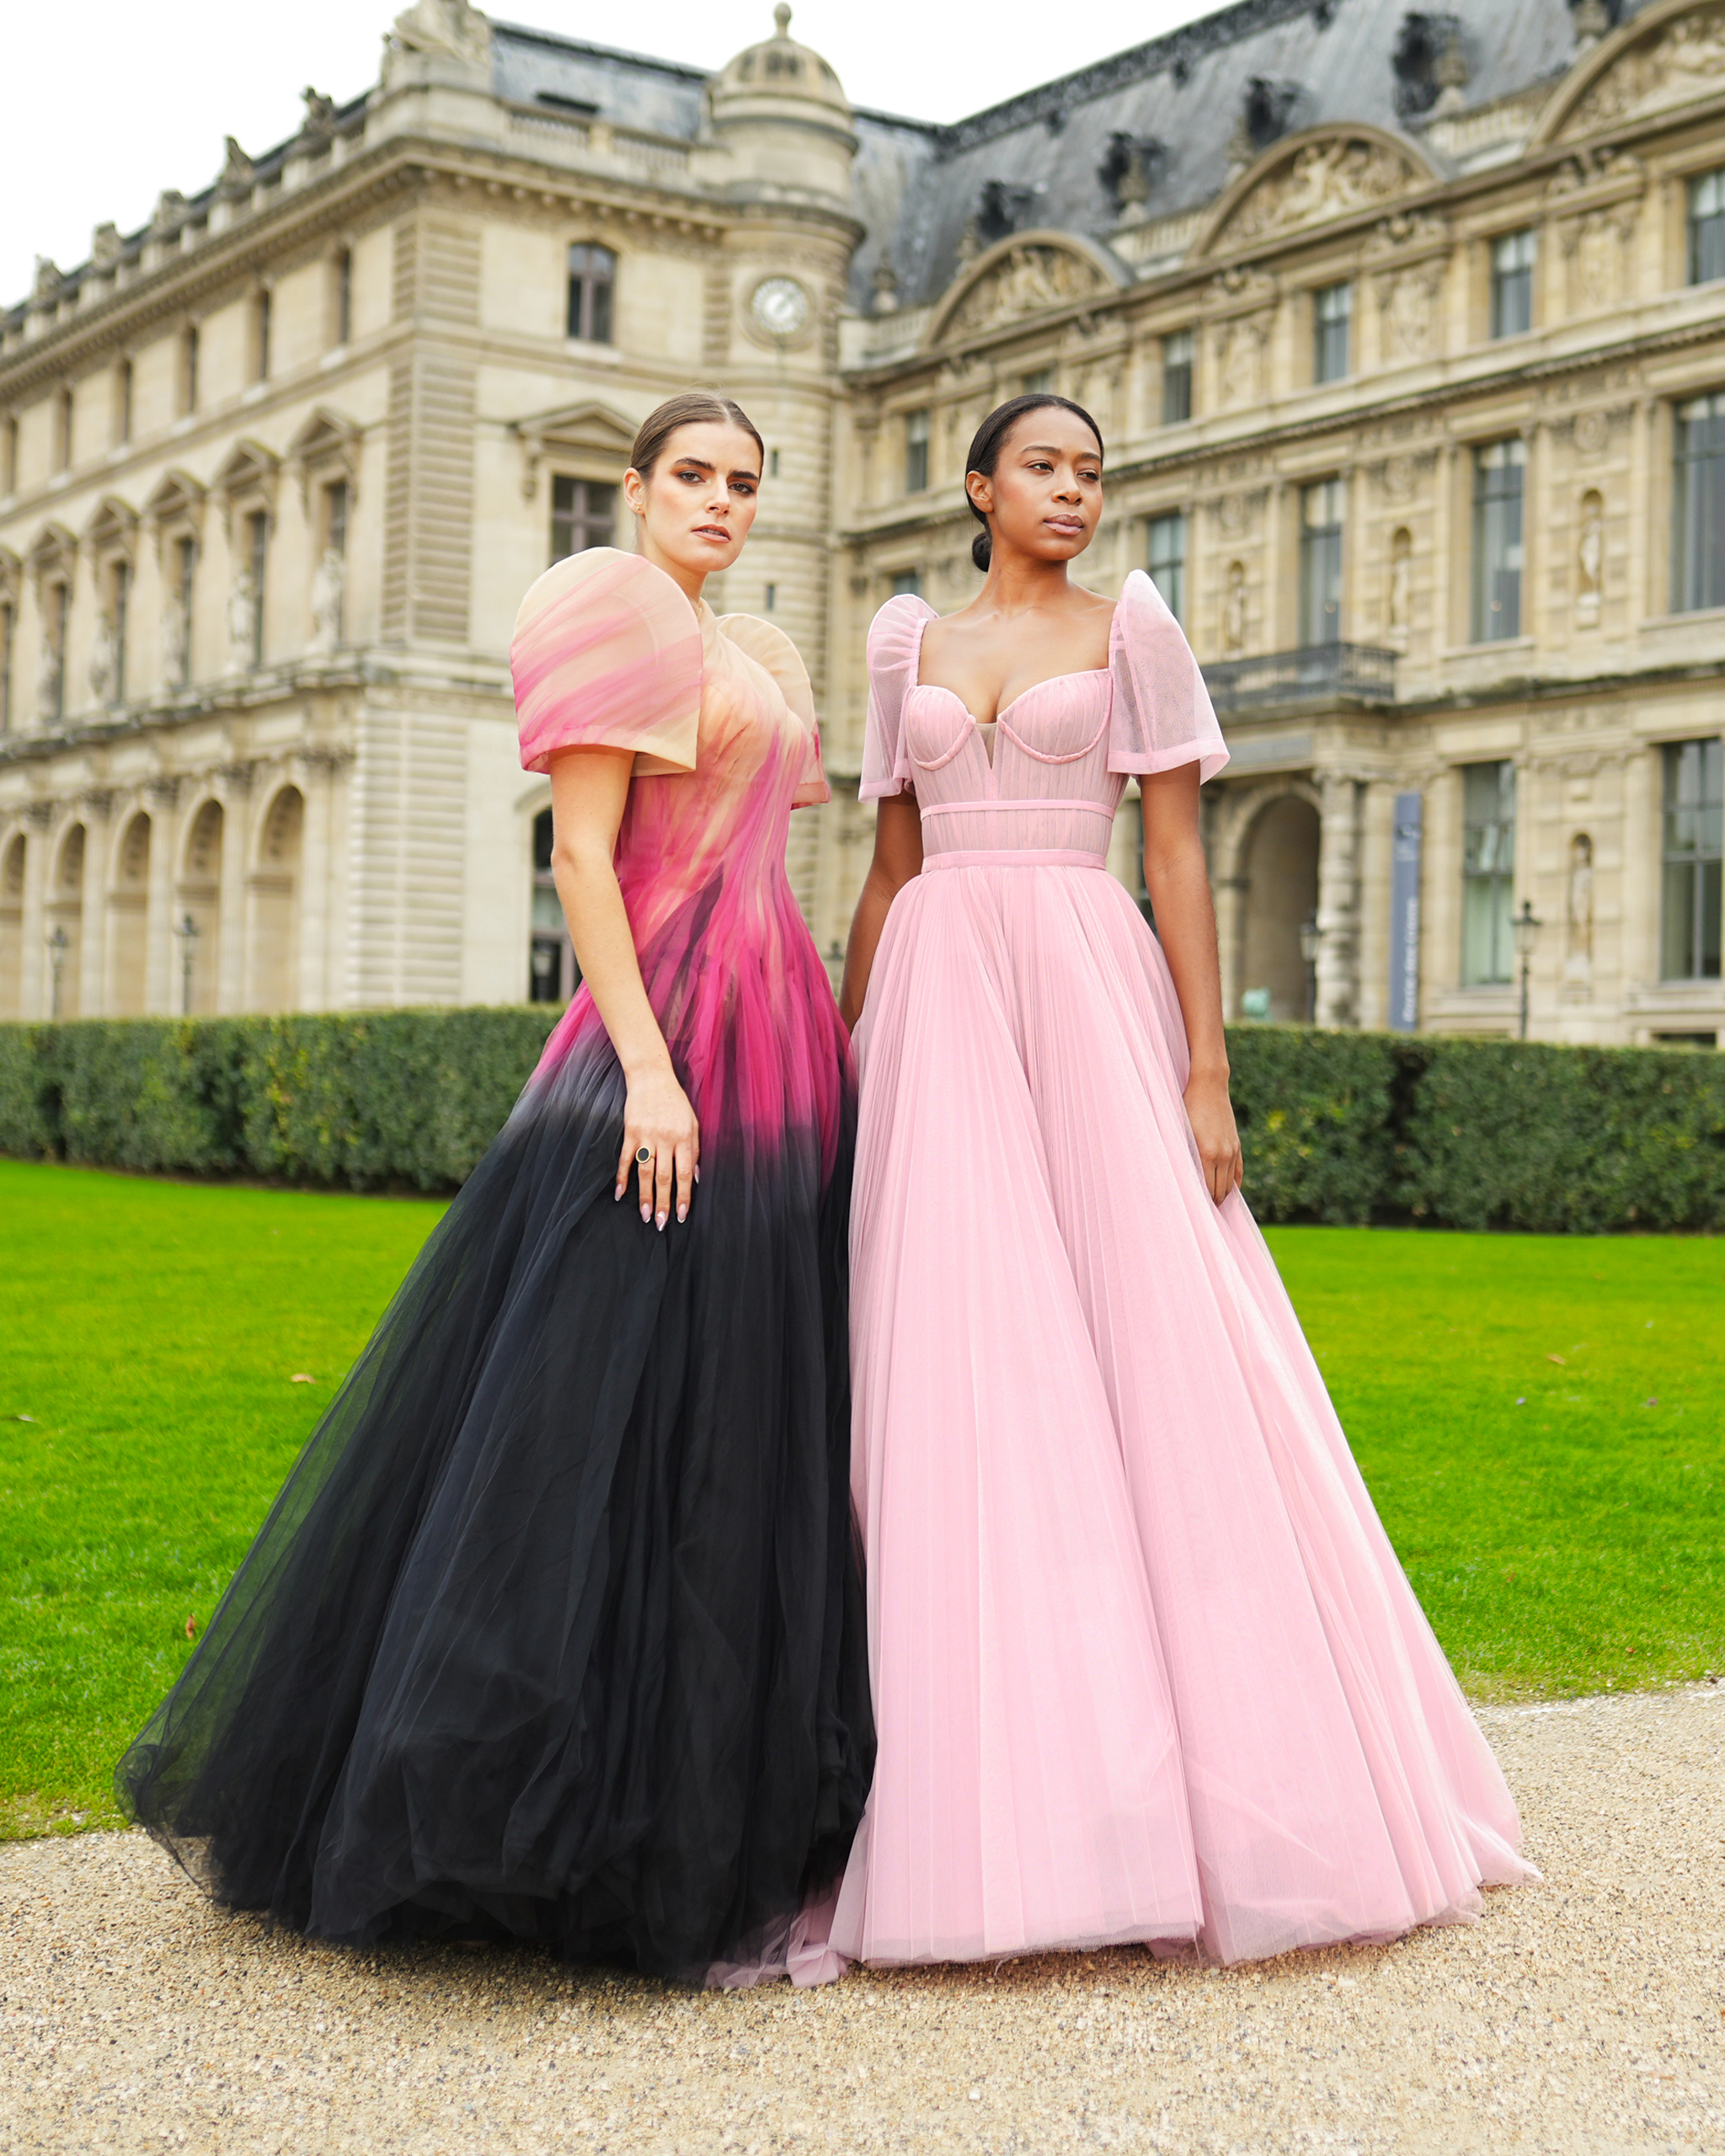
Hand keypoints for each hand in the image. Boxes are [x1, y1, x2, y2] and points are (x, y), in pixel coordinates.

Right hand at [616, 1063, 699, 1229]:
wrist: (652, 1078)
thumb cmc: (676, 1102)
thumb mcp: (693, 1123)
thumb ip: (695, 1150)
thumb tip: (697, 1177)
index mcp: (683, 1138)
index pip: (684, 1173)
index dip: (683, 1196)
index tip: (681, 1215)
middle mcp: (665, 1139)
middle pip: (665, 1177)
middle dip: (664, 1202)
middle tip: (662, 1224)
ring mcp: (646, 1136)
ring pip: (645, 1172)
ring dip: (645, 1196)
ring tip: (646, 1216)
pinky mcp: (630, 1133)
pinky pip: (626, 1159)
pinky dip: (623, 1177)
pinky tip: (621, 1193)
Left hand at [1184, 1071, 1242, 1206]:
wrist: (1209, 1086)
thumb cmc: (1188, 1107)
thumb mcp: (1181, 1132)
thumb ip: (1184, 1156)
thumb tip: (1182, 1178)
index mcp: (1207, 1154)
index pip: (1207, 1189)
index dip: (1202, 1203)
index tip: (1195, 1212)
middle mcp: (1223, 1155)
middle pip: (1220, 1190)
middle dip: (1212, 1203)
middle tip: (1202, 1215)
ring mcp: (1232, 1150)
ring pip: (1230, 1184)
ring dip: (1223, 1196)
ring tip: (1213, 1206)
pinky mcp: (1237, 1144)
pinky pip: (1238, 1172)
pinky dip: (1234, 1184)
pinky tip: (1229, 1193)